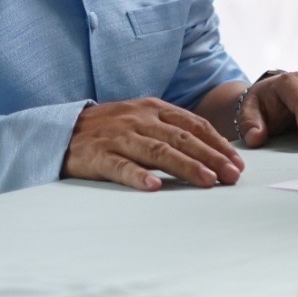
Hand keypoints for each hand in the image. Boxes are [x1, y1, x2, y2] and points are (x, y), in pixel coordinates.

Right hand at [64, 97, 245, 191]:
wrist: (60, 130)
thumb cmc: (110, 130)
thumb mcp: (142, 120)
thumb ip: (171, 130)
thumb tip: (211, 152)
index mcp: (153, 109)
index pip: (194, 125)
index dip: (218, 143)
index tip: (237, 162)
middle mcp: (139, 119)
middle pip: (182, 138)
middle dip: (211, 157)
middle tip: (232, 175)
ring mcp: (118, 136)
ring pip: (157, 151)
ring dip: (185, 166)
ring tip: (207, 181)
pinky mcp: (96, 155)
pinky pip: (120, 166)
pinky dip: (137, 176)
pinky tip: (153, 187)